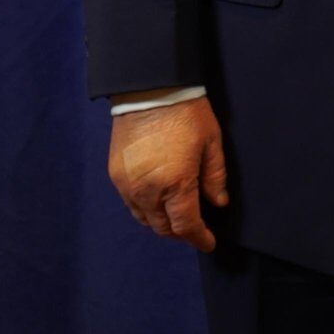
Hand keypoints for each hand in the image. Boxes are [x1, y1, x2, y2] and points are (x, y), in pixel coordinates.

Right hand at [108, 95, 227, 250]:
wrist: (149, 89)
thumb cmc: (187, 113)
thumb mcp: (211, 142)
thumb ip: (215, 176)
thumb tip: (218, 203)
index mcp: (175, 184)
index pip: (186, 225)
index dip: (198, 238)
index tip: (209, 243)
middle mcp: (147, 191)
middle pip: (162, 227)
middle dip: (180, 232)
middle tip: (194, 228)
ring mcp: (127, 185)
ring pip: (143, 218)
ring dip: (160, 222)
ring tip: (175, 216)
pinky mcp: (115, 175)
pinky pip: (130, 203)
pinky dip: (144, 208)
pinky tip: (156, 200)